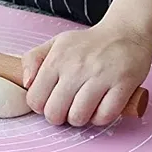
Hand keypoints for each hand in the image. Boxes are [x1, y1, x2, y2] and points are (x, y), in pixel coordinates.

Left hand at [22, 21, 151, 125]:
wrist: (126, 32)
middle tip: (66, 108)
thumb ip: (32, 60)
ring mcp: (100, 76)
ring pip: (78, 117)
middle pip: (54, 113)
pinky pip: (105, 116)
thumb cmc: (87, 44)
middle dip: (58, 117)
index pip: (35, 99)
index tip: (49, 101)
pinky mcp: (123, 84)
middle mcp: (76, 67)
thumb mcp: (54, 44)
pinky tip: (100, 108)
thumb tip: (26, 83)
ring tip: (83, 108)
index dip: (40, 106)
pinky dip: (100, 118)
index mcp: (56, 59)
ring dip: (79, 119)